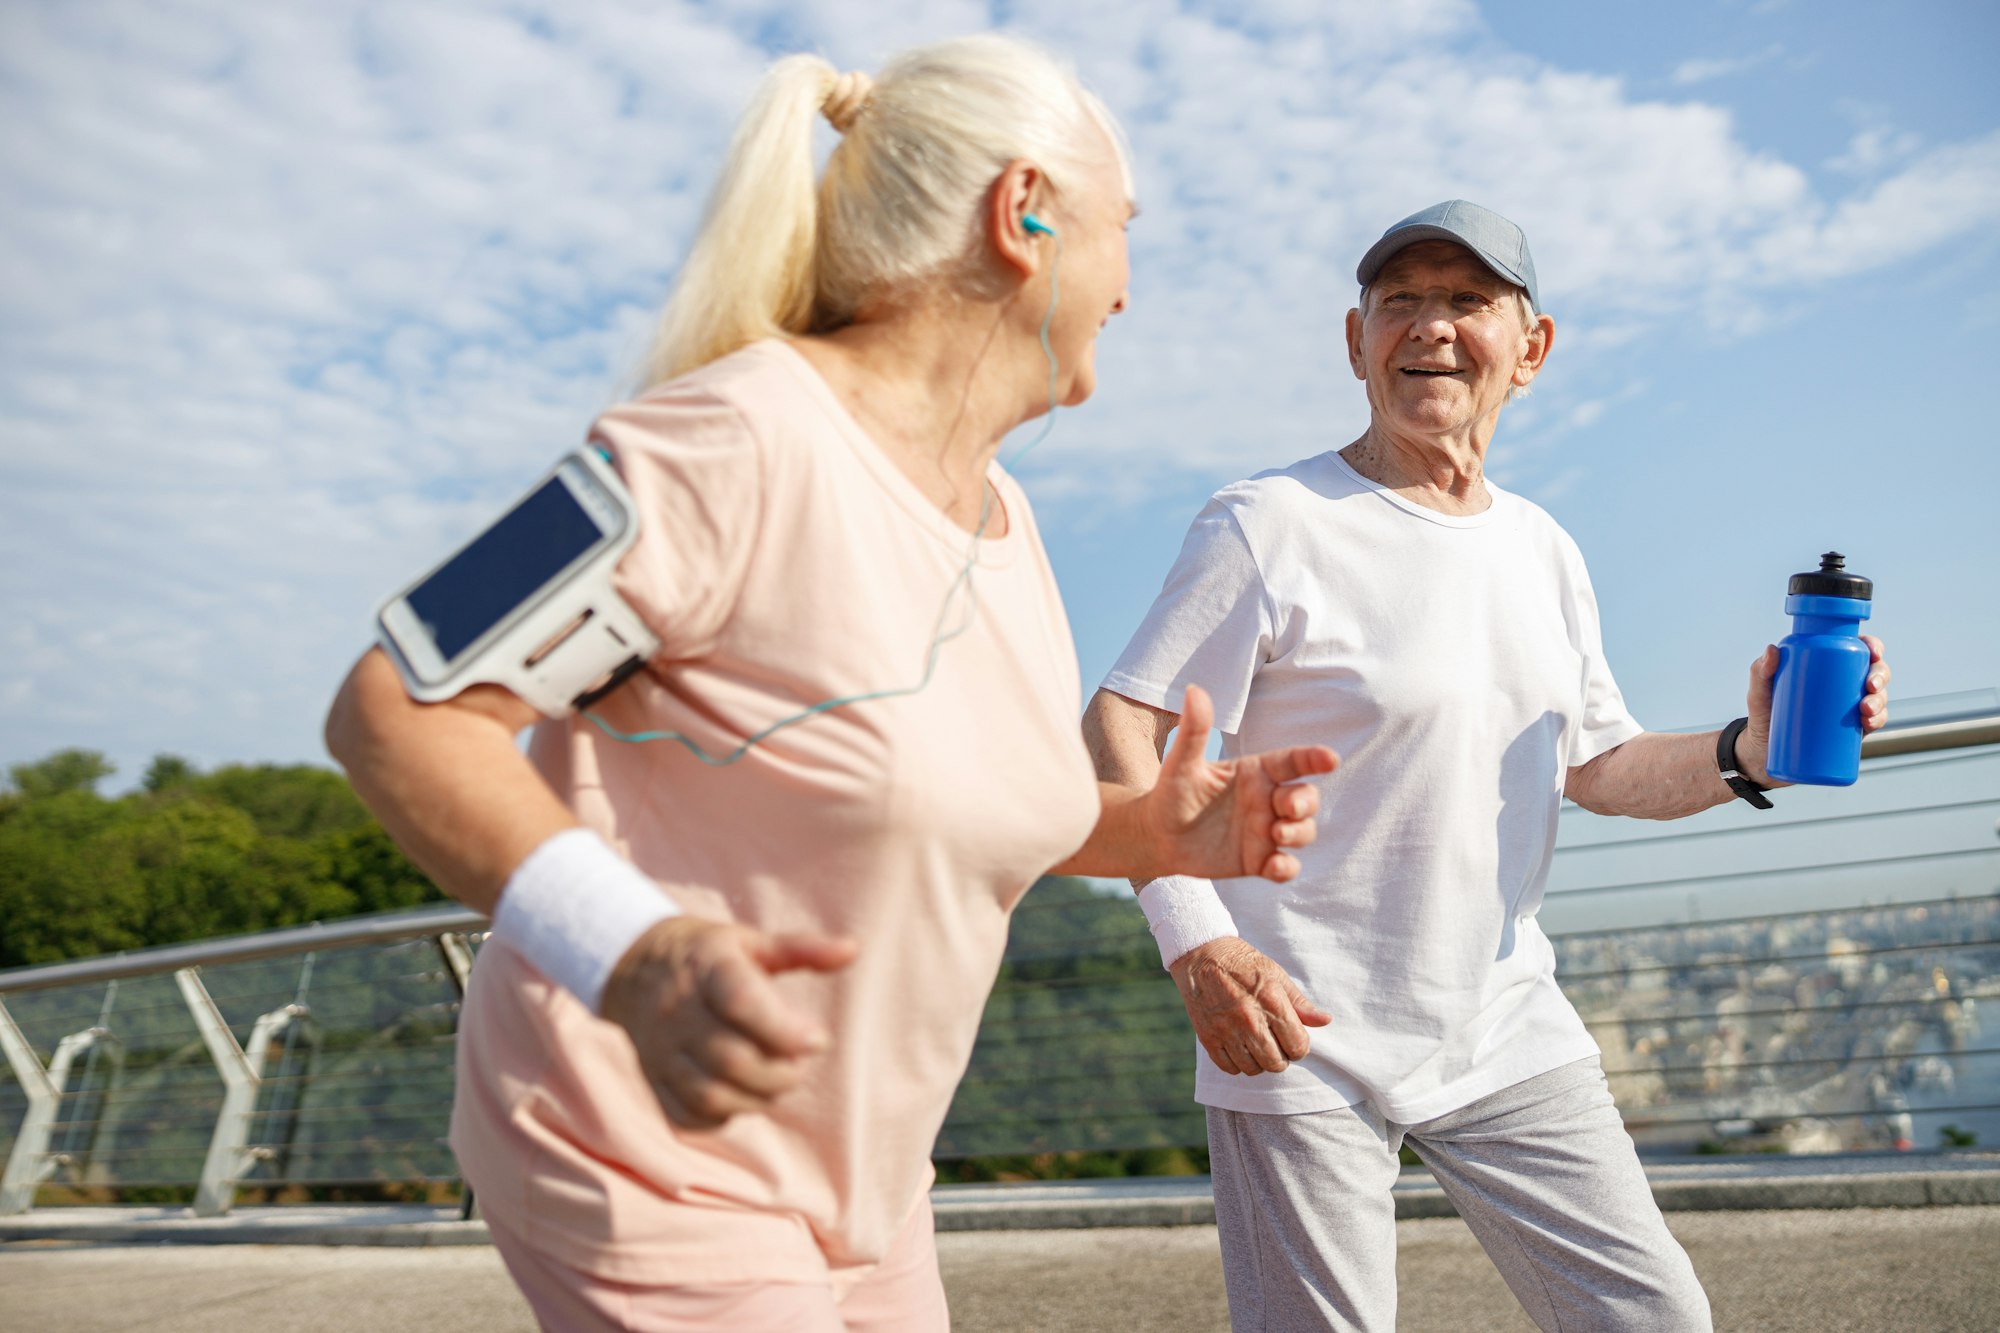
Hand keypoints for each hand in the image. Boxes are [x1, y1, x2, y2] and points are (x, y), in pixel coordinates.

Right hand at [601, 916, 858, 1128]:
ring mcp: (661, 1051)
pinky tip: (744, 1095)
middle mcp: (678, 1011)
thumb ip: (803, 949)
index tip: (819, 1039)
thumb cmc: (707, 956)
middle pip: (731, 1058)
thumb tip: (853, 949)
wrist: (630, 967)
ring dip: (756, 1098)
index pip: (741, 1002)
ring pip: (711, 1093)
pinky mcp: (653, 1080)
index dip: (785, 1029)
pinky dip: (724, 1115)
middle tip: (800, 1063)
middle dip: (779, 1073)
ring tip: (777, 1080)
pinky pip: (689, 1115)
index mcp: (707, 968)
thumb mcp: (751, 941)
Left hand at [1145, 684, 1338, 881]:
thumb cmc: (1172, 793)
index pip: (1293, 761)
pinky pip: (1285, 867)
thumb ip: (1195, 731)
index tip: (1330, 758)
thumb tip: (1194, 690)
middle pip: (1307, 797)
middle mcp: (1267, 800)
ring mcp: (1266, 831)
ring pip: (1303, 832)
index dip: (1314, 758)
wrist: (1157, 835)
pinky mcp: (1259, 860)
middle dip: (1306, 802)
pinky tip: (1274, 866)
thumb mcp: (1182, 763)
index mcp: (1256, 772)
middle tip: (1286, 807)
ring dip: (1299, 833)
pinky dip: (1287, 868)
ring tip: (1277, 834)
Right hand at [1169, 937, 1330, 1074]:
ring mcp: (1226, 1030)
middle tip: (1275, 1043)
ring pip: (1252, 1069)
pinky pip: (1229, 1067)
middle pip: (1276, 1064)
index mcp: (1271, 1003)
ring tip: (1256, 1044)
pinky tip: (1239, 1047)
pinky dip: (1237, 1063)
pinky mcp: (1207, 1037)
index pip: (1298, 1047)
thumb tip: (1325, 1021)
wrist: (1202, 955)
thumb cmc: (1243, 964)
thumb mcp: (1276, 975)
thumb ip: (1300, 1003)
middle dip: (1281, 1057)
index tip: (1292, 1038)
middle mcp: (1249, 1019)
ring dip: (1258, 1061)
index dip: (1299, 1046)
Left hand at [1737, 634, 1890, 784]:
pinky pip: (1874, 721)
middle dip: (1881, 675)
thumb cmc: (1763, 714)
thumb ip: (1760, 671)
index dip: (1873, 646)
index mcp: (1826, 665)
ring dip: (1881, 700)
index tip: (1873, 652)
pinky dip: (1879, 720)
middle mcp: (1842, 683)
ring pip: (1878, 697)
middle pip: (1873, 672)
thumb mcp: (1759, 692)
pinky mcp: (1851, 729)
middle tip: (1870, 686)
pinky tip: (1871, 723)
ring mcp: (1849, 706)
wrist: (1764, 753)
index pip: (1855, 649)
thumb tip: (1772, 649)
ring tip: (1866, 710)